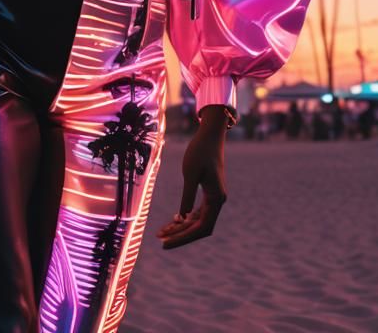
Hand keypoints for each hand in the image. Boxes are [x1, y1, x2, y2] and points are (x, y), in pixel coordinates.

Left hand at [155, 110, 227, 248]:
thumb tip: (182, 217)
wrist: (210, 135)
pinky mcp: (208, 192)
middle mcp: (217, 201)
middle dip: (180, 234)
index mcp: (216, 199)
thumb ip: (187, 195)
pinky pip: (197, 211)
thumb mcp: (191, 173)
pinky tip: (173, 220)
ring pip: (197, 220)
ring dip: (181, 226)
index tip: (167, 243)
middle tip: (161, 240)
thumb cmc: (200, 151)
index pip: (201, 228)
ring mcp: (213, 197)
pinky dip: (185, 217)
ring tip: (162, 232)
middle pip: (199, 227)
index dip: (184, 238)